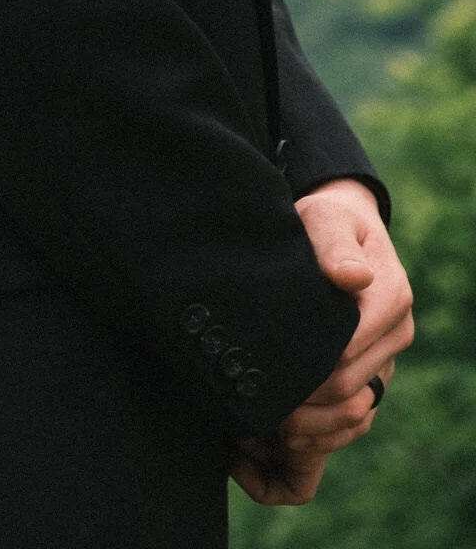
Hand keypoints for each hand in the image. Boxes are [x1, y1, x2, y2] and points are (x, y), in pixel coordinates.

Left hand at [230, 179, 411, 502]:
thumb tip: (353, 277)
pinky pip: (354, 419)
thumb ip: (335, 244)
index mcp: (391, 298)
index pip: (347, 352)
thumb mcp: (325, 219)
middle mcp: (395, 333)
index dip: (306, 368)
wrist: (338, 231)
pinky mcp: (373, 374)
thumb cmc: (325, 222)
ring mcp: (386, 357)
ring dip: (310, 424)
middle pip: (348, 388)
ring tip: (263, 423)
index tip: (264, 372)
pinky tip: (283, 431)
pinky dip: (321, 432)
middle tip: (255, 403)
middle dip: (303, 400)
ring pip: (353, 412)